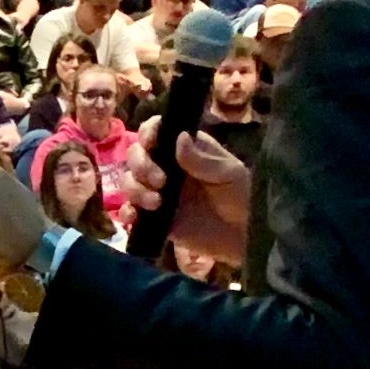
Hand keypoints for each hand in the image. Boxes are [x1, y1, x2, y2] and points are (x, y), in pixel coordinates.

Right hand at [120, 126, 253, 269]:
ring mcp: (158, 192)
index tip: (151, 143)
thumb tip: (179, 137)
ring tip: (156, 203)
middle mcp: (167, 167)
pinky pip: (129, 211)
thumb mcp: (229, 174)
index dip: (148, 132)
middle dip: (141, 166)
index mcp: (186, 149)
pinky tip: (135, 216)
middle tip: (160, 182)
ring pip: (129, 182)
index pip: (158, 131)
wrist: (242, 237)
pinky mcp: (153, 217)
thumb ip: (202, 160)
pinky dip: (126, 212)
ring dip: (135, 190)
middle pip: (135, 155)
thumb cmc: (241, 197)